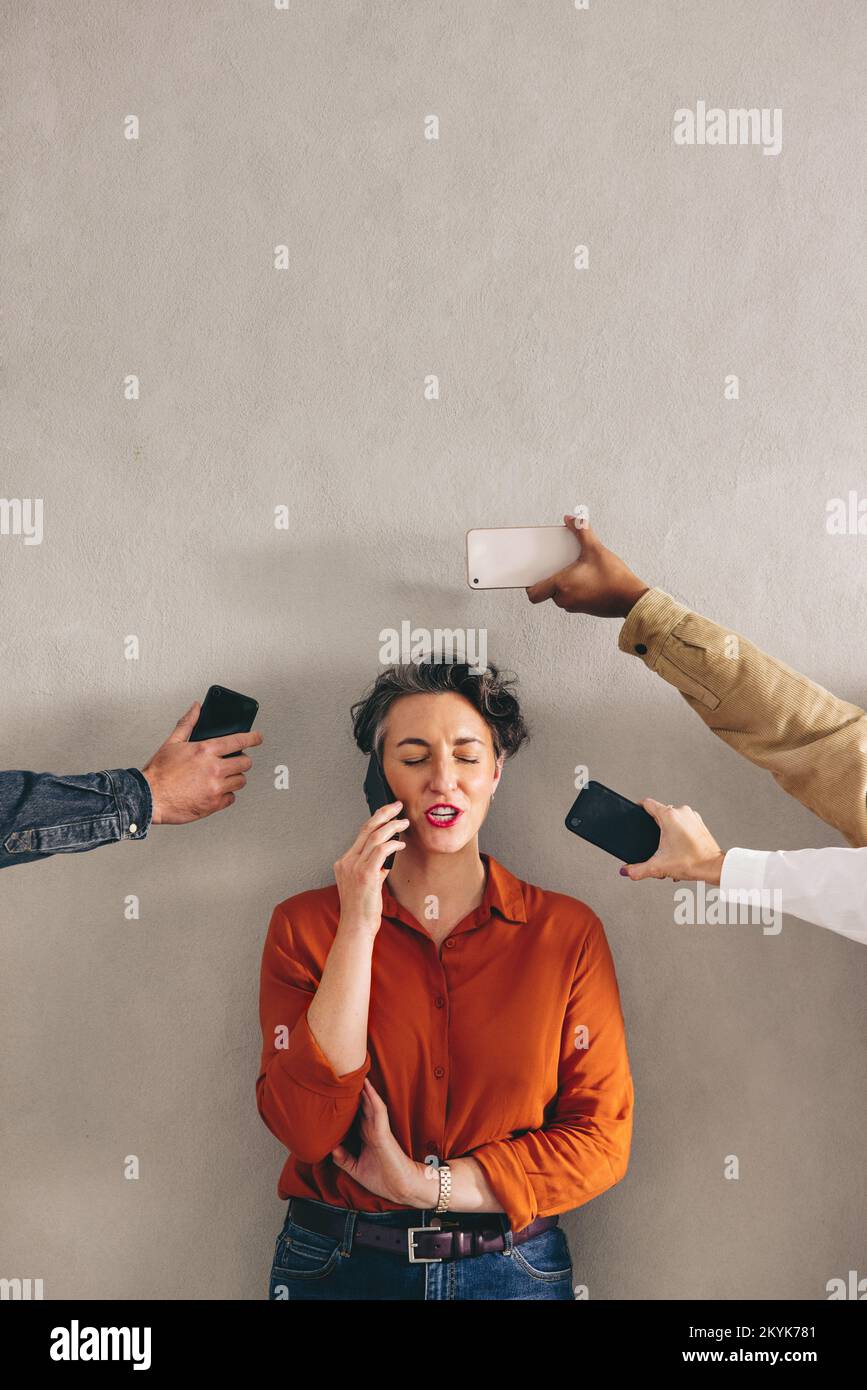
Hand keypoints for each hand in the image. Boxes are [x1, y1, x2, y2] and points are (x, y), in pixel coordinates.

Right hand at [141, 703, 263, 824]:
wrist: (149, 798)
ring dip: (234, 778)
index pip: (239, 740)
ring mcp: (216, 787)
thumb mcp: (172, 742)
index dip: (253, 738)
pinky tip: (215, 791)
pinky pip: (232, 798)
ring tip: (222, 777)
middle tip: (234, 761)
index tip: (258, 737)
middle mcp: (214, 769)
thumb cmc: (159, 772)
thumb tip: (196, 708)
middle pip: (245, 763)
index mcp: (205, 750)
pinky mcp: (214, 804)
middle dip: (241, 761)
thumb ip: (188, 723)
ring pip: (241, 781)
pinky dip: (226, 795)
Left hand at [331, 1078, 425, 1204]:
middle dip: (354, 1091)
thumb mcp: (356, 1169)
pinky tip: (369, 1089)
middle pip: (361, 1105)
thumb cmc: (383, 1179)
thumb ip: (344, 1158)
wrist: (403, 1189)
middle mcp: (371, 1129)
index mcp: (366, 1136)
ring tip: (356, 1073)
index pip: (355, 1115)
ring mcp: (378, 1130)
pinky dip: (373, 1100)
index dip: (347, 1104)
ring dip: (364, 1089)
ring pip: (369, 1104)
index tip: (335, 1091)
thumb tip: (329, 1148)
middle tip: (344, 1073)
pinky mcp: (384, 1134)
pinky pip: (379, 1113)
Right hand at [333, 803, 409, 935]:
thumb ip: (372, 872)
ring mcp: (353, 867)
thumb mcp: (365, 886)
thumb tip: (384, 864)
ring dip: (392, 826)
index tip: (388, 813)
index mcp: (343, 863)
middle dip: (383, 813)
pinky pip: (381, 851)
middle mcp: (346, 861)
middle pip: (366, 828)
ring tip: (404, 822)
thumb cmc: (362, 911)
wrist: (356, 928)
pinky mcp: (365, 874)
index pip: (361, 834)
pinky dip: (393, 844)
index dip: (376, 820)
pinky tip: (401, 844)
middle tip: (397, 805)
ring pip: (374, 836)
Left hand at [525, 516, 649, 617]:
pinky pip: (571, 598)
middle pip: (546, 590)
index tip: (534, 572)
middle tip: (559, 563)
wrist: (631, 599)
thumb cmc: (614, 578)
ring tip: (575, 568)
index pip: (533, 593)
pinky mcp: (583, 609)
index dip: (530, 584)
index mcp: (561, 585)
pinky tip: (585, 577)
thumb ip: (582, 531)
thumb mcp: (596, 549)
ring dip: (563, 583)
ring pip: (559, 594)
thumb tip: (572, 518)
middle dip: (551, 577)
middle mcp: (564, 599)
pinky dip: (573, 588)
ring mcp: (574, 606)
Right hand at [620, 798, 725, 883]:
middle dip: (654, 829)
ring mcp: (692, 816)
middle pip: (659, 814)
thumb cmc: (692, 863)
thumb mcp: (659, 867)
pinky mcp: (699, 823)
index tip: (636, 814)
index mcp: (669, 816)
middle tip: (656, 844)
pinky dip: (678, 833)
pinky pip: (683, 823)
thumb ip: (638, 870)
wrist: (714, 867)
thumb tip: (626, 871)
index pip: (647, 803)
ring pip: (672, 819)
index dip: (638, 808)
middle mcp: (681, 812)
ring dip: (667, 832)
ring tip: (669, 849)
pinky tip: (679, 848)